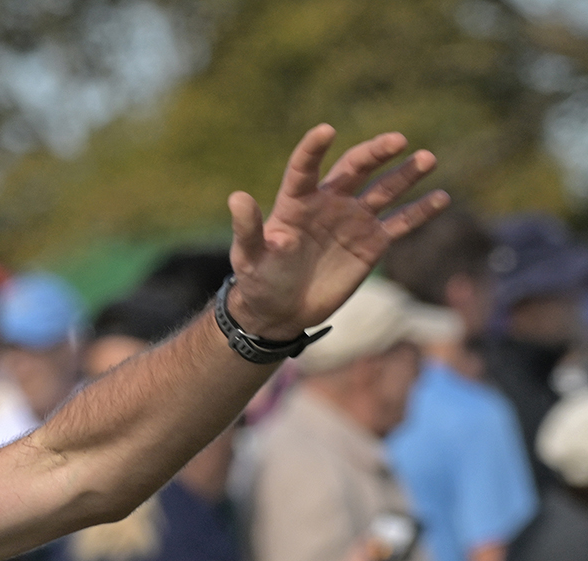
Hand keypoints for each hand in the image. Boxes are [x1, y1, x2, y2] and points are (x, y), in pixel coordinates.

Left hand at [226, 126, 448, 338]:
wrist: (280, 310)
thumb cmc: (259, 281)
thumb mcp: (248, 256)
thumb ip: (248, 228)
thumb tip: (236, 198)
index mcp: (296, 202)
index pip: (304, 168)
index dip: (313, 149)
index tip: (325, 131)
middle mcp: (329, 203)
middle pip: (355, 168)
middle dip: (375, 153)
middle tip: (397, 140)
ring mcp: (353, 220)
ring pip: (384, 190)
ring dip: (405, 174)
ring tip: (426, 159)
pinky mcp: (372, 243)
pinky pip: (400, 222)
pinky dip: (420, 211)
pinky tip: (441, 197)